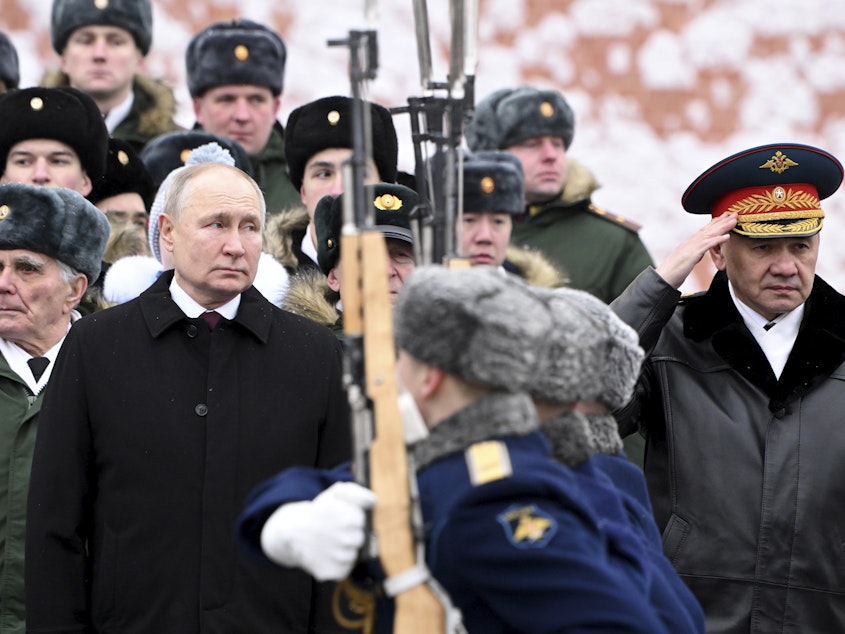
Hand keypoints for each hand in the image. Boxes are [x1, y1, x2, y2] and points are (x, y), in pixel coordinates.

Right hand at [260, 482, 376, 580]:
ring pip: (353, 555)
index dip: (353, 518)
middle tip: (336, 531)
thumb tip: (373, 502)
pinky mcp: (333, 573)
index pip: (363, 521)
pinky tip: (327, 554)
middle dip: (351, 534)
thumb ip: (358, 493)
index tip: (342, 518)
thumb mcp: (336, 493)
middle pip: (361, 539)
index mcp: (348, 518)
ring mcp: (339, 558)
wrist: (292, 533)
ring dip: (345, 550)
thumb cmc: (319, 512)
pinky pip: (345, 569)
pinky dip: (339, 564)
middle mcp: (345, 539)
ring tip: (330, 543)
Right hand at [655, 213, 736, 287]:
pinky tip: (727, 236)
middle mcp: (690, 242)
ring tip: (734, 221)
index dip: (715, 223)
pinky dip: (718, 240)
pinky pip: (707, 245)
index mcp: (689, 244)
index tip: (724, 216)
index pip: (704, 230)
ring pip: (710, 234)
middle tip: (734, 213)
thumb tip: (697, 254)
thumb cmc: (672, 272)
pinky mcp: (692, 254)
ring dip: (723, 227)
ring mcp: (691, 247)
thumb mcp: (685, 261)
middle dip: (722, 221)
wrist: (663, 277)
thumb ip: (692, 255)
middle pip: (709, 229)